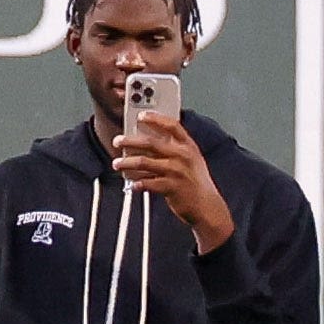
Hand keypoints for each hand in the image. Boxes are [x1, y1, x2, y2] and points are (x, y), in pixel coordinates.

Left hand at [110, 113, 232, 252]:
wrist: (207, 207)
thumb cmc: (197, 183)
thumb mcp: (192, 160)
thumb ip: (176, 149)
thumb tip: (149, 142)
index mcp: (188, 146)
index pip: (172, 126)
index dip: (155, 118)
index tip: (141, 116)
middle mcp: (182, 156)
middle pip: (151, 143)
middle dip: (130, 141)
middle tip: (117, 141)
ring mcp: (176, 172)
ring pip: (144, 162)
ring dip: (127, 162)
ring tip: (116, 163)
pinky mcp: (171, 188)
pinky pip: (148, 183)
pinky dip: (137, 183)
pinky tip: (132, 184)